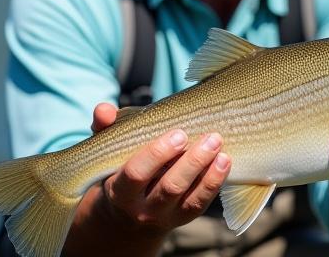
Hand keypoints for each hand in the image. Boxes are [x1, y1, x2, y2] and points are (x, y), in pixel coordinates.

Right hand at [64, 103, 230, 255]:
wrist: (126, 215)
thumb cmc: (120, 168)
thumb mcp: (109, 150)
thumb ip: (105, 128)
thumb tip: (103, 109)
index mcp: (120, 190)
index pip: (136, 174)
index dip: (158, 154)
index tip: (179, 133)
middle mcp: (141, 209)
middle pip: (169, 187)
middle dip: (191, 162)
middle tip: (210, 137)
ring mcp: (164, 217)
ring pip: (188, 199)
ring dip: (207, 171)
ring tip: (219, 144)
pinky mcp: (182, 218)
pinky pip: (200, 204)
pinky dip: (214, 182)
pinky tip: (224, 161)